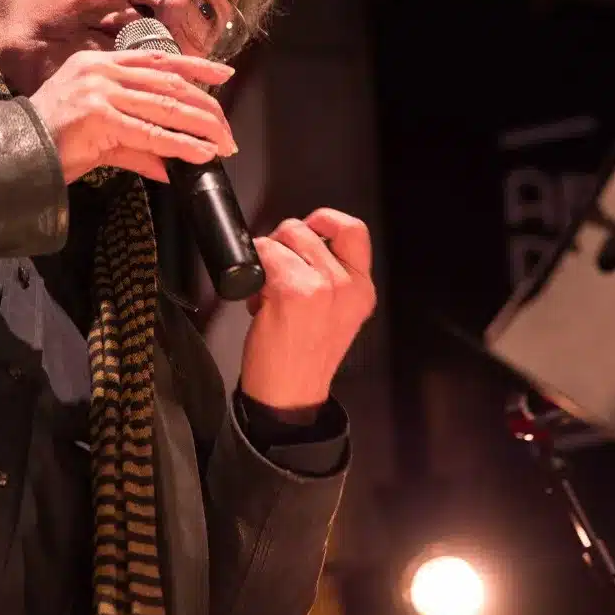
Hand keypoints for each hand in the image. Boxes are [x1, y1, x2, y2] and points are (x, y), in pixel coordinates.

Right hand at [27, 49, 237, 183]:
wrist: (15, 153)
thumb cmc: (50, 142)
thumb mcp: (97, 134)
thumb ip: (135, 145)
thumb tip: (168, 166)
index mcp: (98, 63)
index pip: (157, 58)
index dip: (195, 65)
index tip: (224, 73)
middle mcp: (101, 70)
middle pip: (169, 81)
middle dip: (205, 107)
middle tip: (227, 129)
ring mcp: (100, 91)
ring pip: (165, 105)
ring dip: (200, 127)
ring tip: (223, 143)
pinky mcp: (99, 117)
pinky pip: (150, 132)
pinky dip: (179, 145)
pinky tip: (200, 153)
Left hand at [239, 208, 375, 410]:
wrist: (290, 395)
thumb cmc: (303, 356)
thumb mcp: (335, 312)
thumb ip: (329, 275)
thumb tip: (298, 243)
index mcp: (362, 289)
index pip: (353, 230)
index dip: (325, 220)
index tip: (306, 229)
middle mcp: (348, 285)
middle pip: (307, 229)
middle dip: (282, 244)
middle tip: (274, 273)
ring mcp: (322, 286)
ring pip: (283, 239)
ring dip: (266, 259)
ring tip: (266, 291)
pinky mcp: (293, 291)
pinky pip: (263, 255)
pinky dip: (252, 272)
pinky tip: (257, 300)